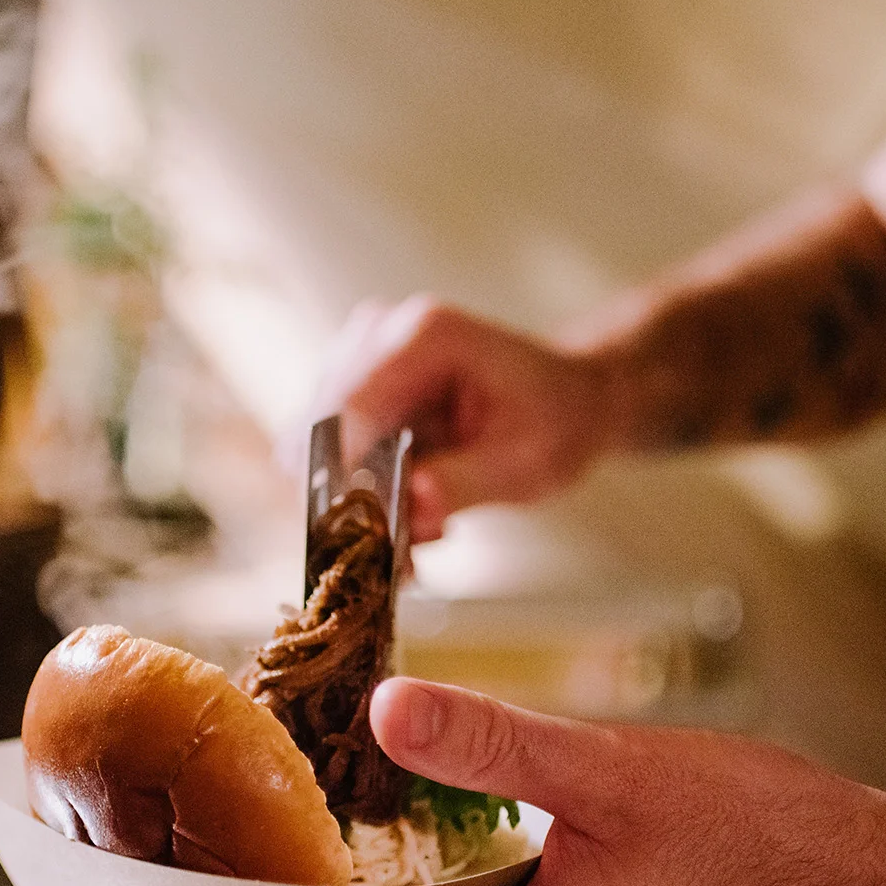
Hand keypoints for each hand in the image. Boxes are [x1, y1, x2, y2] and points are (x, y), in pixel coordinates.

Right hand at [319, 297, 669, 541]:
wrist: (569, 398)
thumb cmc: (558, 420)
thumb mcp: (530, 463)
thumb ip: (467, 483)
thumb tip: (414, 506)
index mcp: (426, 336)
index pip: (350, 408)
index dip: (344, 477)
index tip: (363, 538)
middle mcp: (380, 333)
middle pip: (320, 427)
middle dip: (349, 499)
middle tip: (398, 553)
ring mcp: (359, 356)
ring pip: (316, 446)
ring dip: (356, 501)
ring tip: (420, 529)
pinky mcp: (351, 386)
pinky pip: (330, 452)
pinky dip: (361, 492)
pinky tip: (411, 509)